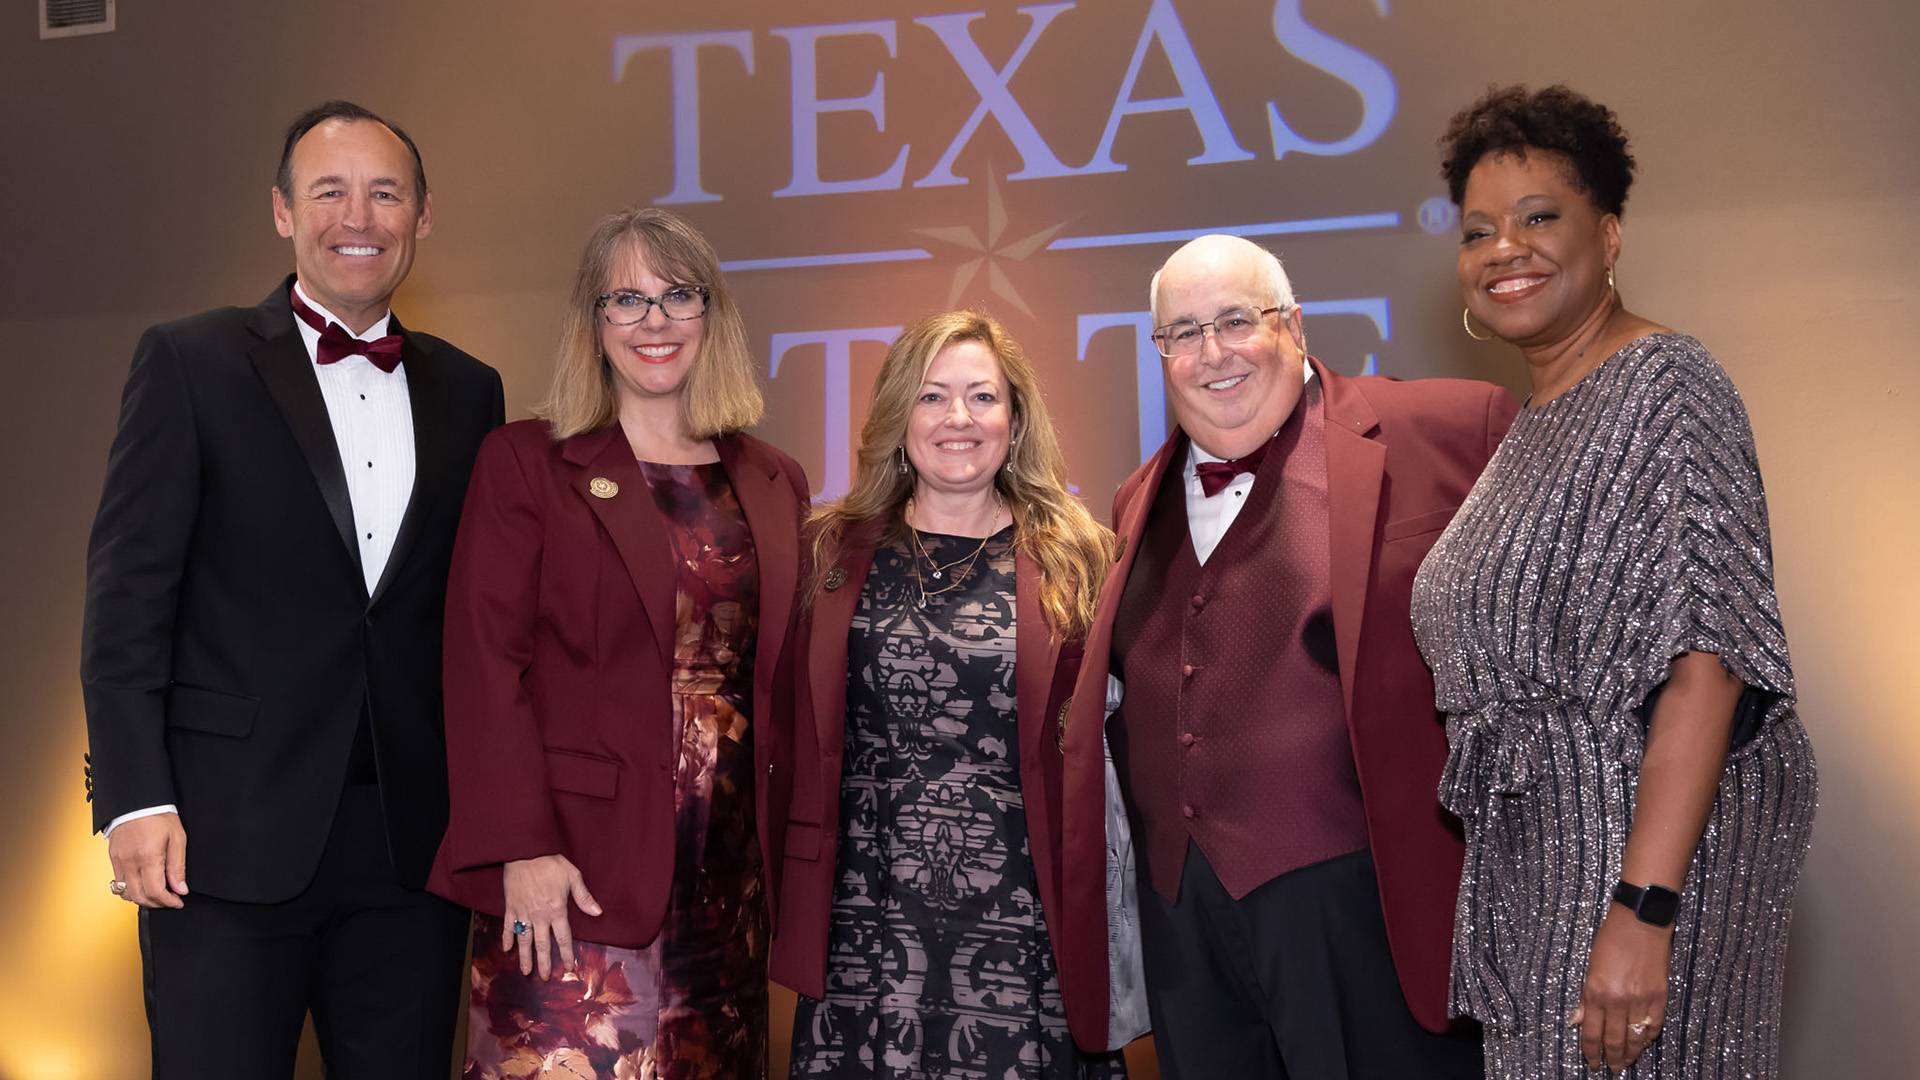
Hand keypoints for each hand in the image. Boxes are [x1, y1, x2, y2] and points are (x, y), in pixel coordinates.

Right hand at [107, 813, 187, 908]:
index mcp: (148, 857)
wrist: (137, 801)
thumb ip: (178, 866)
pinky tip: (143, 884)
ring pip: (126, 893)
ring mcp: (118, 861)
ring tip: (158, 894)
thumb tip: (180, 889)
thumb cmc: (159, 816)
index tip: (178, 902)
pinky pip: (118, 883)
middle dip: (157, 904)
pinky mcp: (113, 859)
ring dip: (142, 898)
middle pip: (139, 896)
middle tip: (170, 900)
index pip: (155, 891)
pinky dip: (131, 889)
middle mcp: (130, 862)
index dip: (168, 902)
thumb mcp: (177, 838)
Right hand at [500, 854, 601, 979]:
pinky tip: (505, 949)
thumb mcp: (572, 876)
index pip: (563, 937)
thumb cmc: (550, 861)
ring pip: (524, 940)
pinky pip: (508, 926)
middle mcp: (540, 916)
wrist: (524, 851)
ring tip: (525, 972)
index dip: (566, 954)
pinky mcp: (510, 906)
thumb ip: (583, 896)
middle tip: (544, 978)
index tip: (568, 968)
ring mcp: (523, 912)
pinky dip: (506, 938)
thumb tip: (597, 912)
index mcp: (557, 909)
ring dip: (525, 957)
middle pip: (543, 944)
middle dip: (544, 963)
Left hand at [1571, 906, 1672, 1070]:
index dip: (1591, 1052)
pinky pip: (1654, 1026)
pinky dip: (1648, 1039)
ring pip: (1635, 1038)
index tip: (1592, 1062)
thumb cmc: (1611, 940)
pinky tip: (1642, 1044)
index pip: (1592, 1033)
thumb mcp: (1589, 966)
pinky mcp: (1660, 997)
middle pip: (1614, 1040)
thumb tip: (1576, 1021)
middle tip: (1611, 1069)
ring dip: (1630, 1054)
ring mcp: (1641, 1000)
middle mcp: (1618, 1001)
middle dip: (1611, 1058)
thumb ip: (1585, 998)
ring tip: (1626, 1063)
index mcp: (1596, 992)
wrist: (1640, 922)